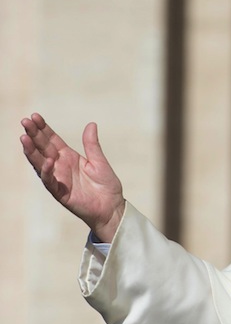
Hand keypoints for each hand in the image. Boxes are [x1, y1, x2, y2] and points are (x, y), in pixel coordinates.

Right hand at [20, 113, 125, 241]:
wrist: (112, 207)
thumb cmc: (106, 185)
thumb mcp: (99, 161)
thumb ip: (92, 145)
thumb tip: (91, 124)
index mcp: (69, 157)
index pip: (52, 140)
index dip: (43, 129)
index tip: (35, 116)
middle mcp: (60, 166)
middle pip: (43, 148)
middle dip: (33, 135)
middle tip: (25, 121)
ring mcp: (58, 179)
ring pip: (40, 163)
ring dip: (31, 151)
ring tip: (25, 138)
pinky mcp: (60, 193)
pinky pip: (50, 181)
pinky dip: (47, 171)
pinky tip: (47, 161)